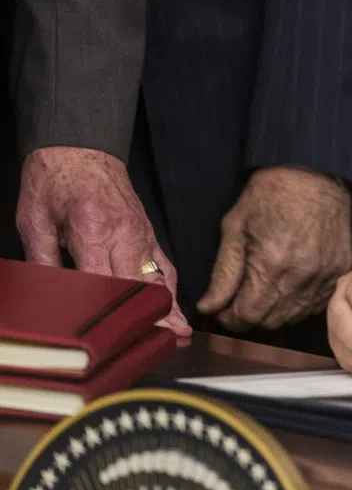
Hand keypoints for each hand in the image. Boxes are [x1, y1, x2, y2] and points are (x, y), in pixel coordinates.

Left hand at [15, 147, 189, 335]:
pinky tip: (175, 308)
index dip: (115, 309)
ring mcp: (141, 233)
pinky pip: (164, 264)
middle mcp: (124, 233)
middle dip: (152, 315)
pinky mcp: (147, 232)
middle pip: (140, 284)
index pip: (105, 280)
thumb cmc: (53, 180)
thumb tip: (46, 298)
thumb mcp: (34, 221)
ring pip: (158, 276)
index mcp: (92, 229)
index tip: (121, 334)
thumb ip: (41, 261)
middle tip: (164, 343)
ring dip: (169, 305)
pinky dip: (171, 287)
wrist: (80, 147)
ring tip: (179, 334)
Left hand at [197, 166, 351, 330]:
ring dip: (275, 312)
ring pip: (294, 317)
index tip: (222, 309)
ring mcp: (325, 277)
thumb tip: (208, 308)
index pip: (247, 316)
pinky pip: (315, 305)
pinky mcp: (340, 272)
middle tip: (241, 297)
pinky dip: (299, 303)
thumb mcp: (234, 227)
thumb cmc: (269, 195)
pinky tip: (290, 285)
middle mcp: (301, 278)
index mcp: (271, 266)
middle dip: (250, 315)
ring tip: (266, 290)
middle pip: (270, 322)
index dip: (229, 317)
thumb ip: (222, 273)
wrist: (316, 175)